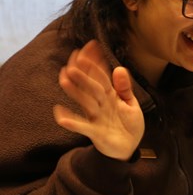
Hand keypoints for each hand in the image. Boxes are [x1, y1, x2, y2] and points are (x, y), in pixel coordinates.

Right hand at [53, 40, 143, 160]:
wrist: (129, 147)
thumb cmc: (129, 124)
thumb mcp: (131, 105)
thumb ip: (125, 88)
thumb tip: (119, 68)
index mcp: (110, 96)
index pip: (101, 77)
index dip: (96, 63)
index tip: (90, 47)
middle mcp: (100, 104)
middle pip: (91, 87)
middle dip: (84, 74)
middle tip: (75, 59)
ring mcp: (96, 117)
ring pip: (85, 102)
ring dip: (75, 91)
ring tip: (64, 78)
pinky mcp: (95, 132)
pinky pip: (83, 126)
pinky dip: (72, 121)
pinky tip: (59, 114)